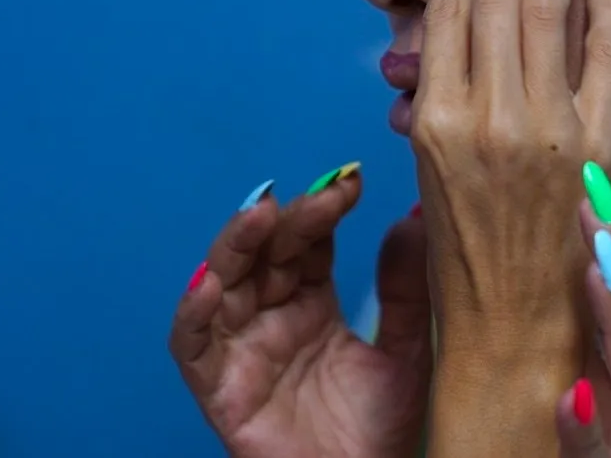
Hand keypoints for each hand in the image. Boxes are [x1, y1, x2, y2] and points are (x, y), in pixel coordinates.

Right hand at [168, 170, 432, 457]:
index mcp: (313, 305)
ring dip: (236, 246)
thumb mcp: (407, 350)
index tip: (352, 180)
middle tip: (324, 195)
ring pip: (223, 284)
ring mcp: (243, 351)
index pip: (309, 244)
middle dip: (290, 219)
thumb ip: (407, 288)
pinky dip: (193, 313)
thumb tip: (417, 214)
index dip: (323, 209)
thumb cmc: (381, 430)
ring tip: (262, 214)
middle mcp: (273, 319)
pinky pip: (193, 346)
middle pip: (266, 254)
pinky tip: (209, 283)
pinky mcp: (220, 389)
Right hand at [410, 0, 610, 451]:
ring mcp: (545, 126)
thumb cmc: (468, 248)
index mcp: (433, 117)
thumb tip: (464, 31)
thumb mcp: (431, 167)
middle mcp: (485, 114)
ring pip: (551, 8)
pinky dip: (604, 4)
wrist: (512, 323)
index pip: (451, 8)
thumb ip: (444, 98)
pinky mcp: (598, 142)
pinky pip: (604, 50)